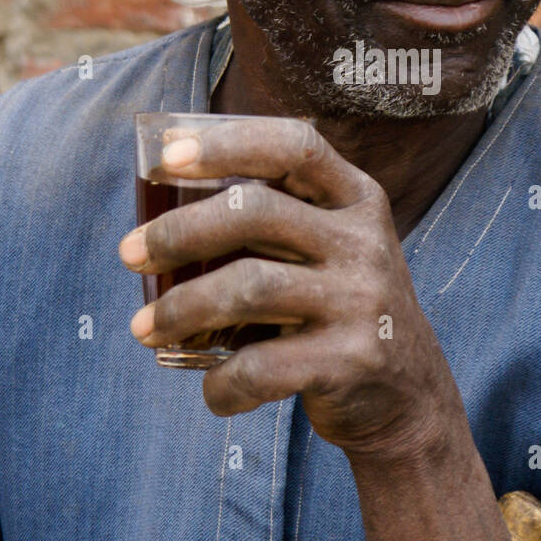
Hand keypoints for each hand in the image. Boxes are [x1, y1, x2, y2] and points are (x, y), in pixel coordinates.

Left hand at [119, 118, 464, 459]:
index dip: (227, 143)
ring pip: (249, 287)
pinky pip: (262, 366)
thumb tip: (162, 196)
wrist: (411, 397)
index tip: (166, 155)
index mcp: (357, 199)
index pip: (294, 147)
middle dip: (177, 231)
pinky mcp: (351, 361)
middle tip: (129, 254)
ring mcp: (361, 301)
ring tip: (144, 329)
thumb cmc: (341, 308)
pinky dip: (222, 383)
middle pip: (254, 211)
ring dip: (180, 309)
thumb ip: (277, 219)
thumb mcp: (332, 248)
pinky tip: (212, 390)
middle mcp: (364, 242)